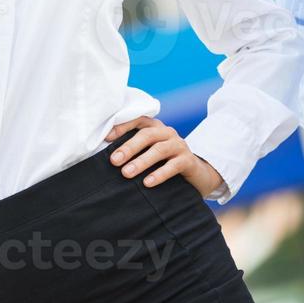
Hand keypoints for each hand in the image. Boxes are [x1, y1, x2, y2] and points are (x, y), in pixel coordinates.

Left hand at [105, 116, 224, 197]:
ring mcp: (179, 145)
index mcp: (155, 128)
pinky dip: (160, 173)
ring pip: (159, 149)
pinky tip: (148, 182)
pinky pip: (173, 165)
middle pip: (147, 134)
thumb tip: (108, 158)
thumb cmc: (165, 164)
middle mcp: (167, 133)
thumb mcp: (149, 154)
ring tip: (126, 173)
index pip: (138, 120)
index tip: (106, 138)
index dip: (122, 126)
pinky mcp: (188, 160)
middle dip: (129, 147)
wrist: (196, 175)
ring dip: (142, 161)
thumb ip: (133, 151)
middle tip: (114, 161)